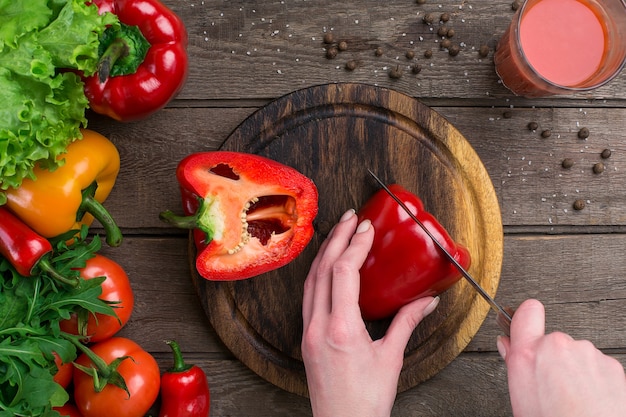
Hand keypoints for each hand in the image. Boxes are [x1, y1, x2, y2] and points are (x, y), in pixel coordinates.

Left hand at [301, 209, 439, 416]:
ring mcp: (308, 332)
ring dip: (324, 253)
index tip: (366, 228)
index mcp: (341, 329)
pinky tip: (327, 267)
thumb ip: (406, 324)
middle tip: (349, 218)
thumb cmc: (365, 401)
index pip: (343, 273)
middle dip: (336, 238)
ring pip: (310, 281)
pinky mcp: (307, 338)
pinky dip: (317, 274)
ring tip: (337, 233)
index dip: (354, 245)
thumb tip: (426, 301)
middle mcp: (318, 327)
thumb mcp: (391, 359)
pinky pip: (308, 296)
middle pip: (321, 269)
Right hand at [497, 299, 625, 416]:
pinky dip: (596, 380)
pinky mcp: (611, 365)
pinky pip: (598, 366)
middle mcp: (558, 346)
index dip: (525, 317)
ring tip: (574, 398)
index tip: (525, 323)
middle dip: (553, 359)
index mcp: (528, 354)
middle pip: (553, 341)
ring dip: (575, 370)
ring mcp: (587, 353)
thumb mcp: (520, 398)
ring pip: (577, 354)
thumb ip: (514, 364)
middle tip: (552, 386)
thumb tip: (508, 346)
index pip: (527, 312)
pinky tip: (592, 400)